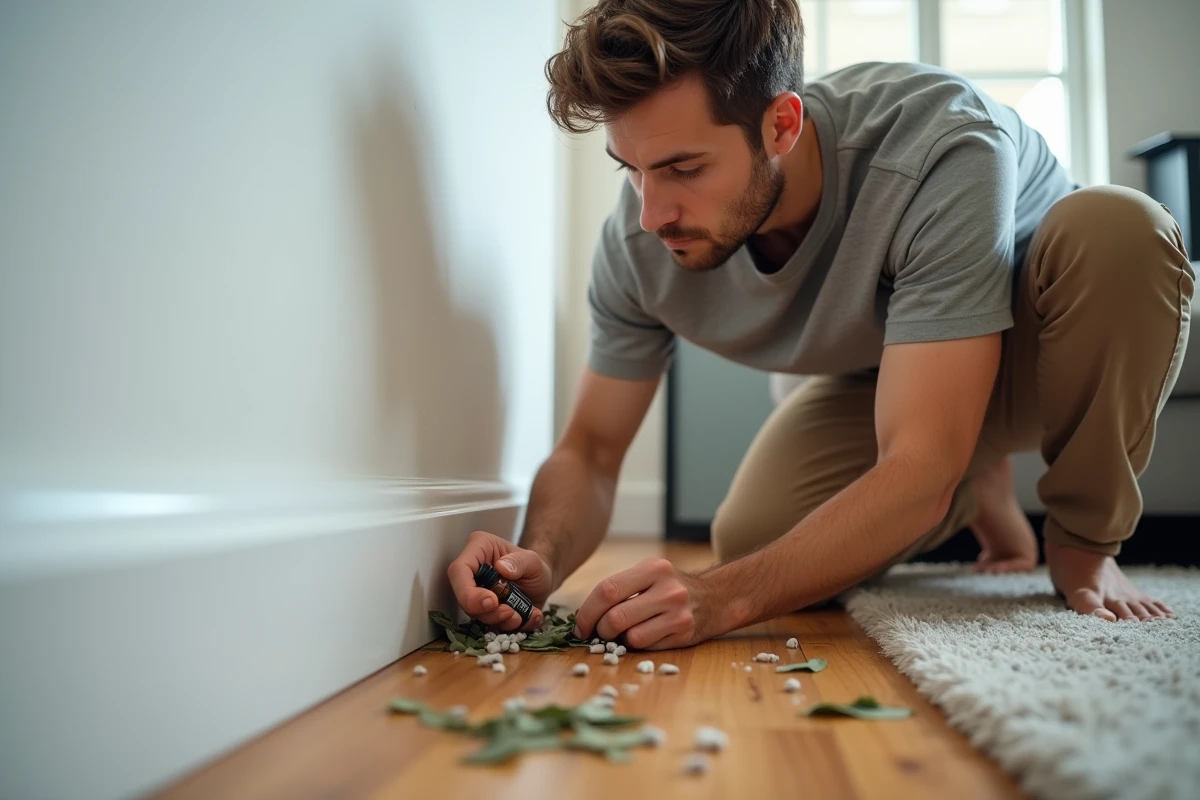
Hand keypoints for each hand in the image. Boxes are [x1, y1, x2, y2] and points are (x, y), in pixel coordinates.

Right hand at [447, 530, 553, 631]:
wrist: (541, 584)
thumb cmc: (533, 566)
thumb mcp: (533, 560)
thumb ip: (519, 562)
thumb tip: (502, 568)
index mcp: (479, 549)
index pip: (459, 570)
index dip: (469, 591)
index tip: (492, 601)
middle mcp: (472, 571)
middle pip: (463, 597)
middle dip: (487, 612)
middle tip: (510, 611)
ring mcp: (476, 592)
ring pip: (475, 614)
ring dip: (499, 620)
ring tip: (521, 615)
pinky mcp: (483, 610)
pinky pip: (489, 625)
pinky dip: (508, 626)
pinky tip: (526, 618)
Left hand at [571, 558, 714, 649]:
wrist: (714, 598)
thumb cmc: (668, 587)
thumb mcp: (648, 574)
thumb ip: (620, 588)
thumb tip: (585, 617)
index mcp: (653, 568)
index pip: (607, 591)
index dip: (587, 612)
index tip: (581, 626)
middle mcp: (668, 589)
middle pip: (616, 618)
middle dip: (601, 631)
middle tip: (601, 633)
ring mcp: (678, 613)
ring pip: (632, 637)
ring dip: (621, 640)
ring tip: (627, 631)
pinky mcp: (685, 634)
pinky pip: (648, 647)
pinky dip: (639, 645)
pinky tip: (646, 634)